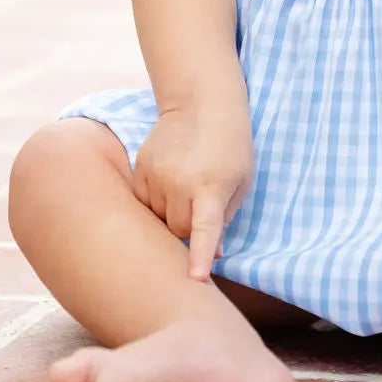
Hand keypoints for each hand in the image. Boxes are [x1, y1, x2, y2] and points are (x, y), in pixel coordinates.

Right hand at [132, 105, 253, 280]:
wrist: (202, 104)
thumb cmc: (230, 146)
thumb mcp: (241, 181)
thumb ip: (225, 218)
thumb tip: (212, 255)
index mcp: (212, 186)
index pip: (205, 228)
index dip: (200, 254)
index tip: (195, 277)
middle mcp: (180, 182)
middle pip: (178, 231)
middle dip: (190, 225)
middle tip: (203, 198)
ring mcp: (156, 175)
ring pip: (158, 219)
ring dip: (171, 212)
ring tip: (186, 182)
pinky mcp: (140, 168)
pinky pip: (143, 203)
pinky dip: (155, 200)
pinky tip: (169, 179)